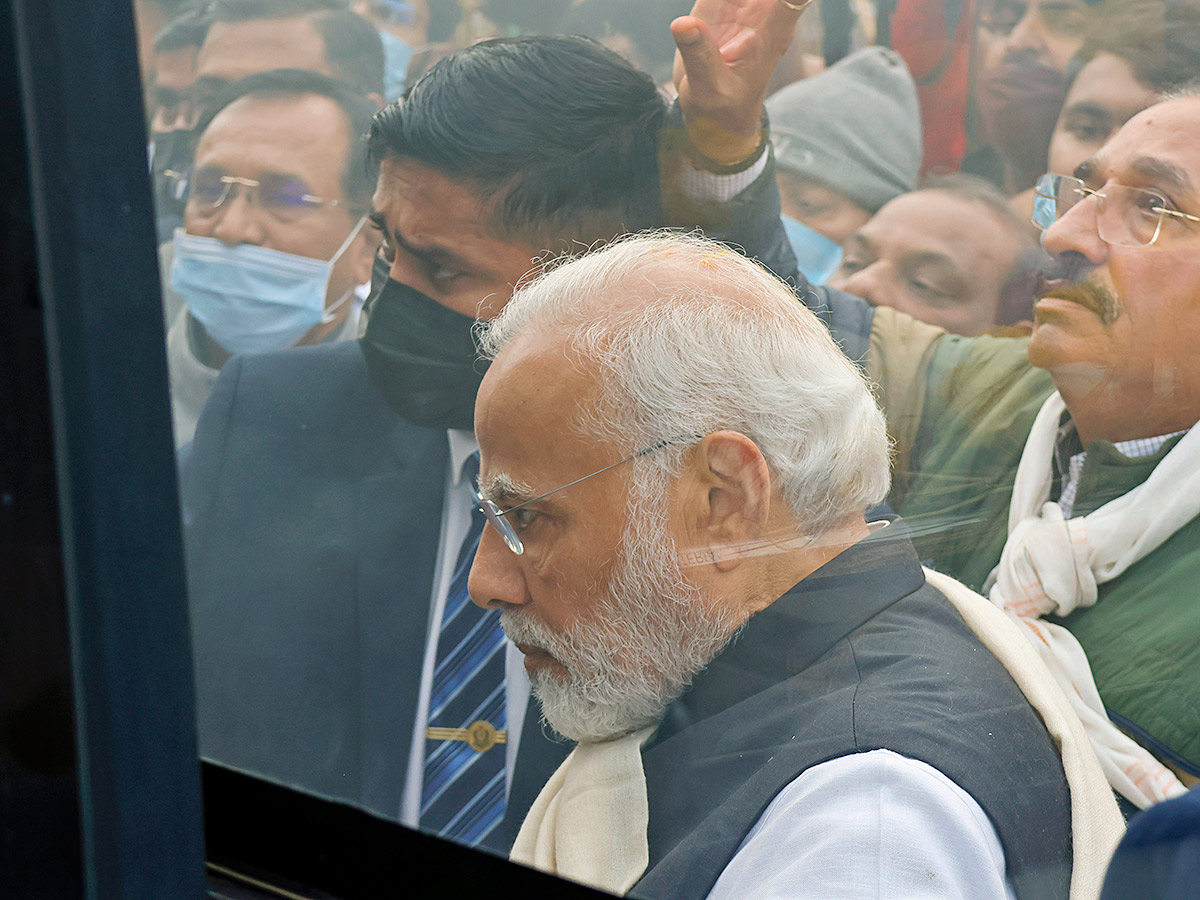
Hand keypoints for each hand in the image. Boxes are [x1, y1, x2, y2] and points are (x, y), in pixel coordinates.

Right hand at [672, 0, 807, 164]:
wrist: (714, 113)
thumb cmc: (720, 107)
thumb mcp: (710, 89)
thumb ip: (701, 57)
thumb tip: (683, 24)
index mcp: (774, 28)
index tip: (766, 0)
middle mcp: (766, 8)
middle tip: (732, 1)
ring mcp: (746, 1)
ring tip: (719, 2)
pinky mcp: (721, 0)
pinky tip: (713, 3)